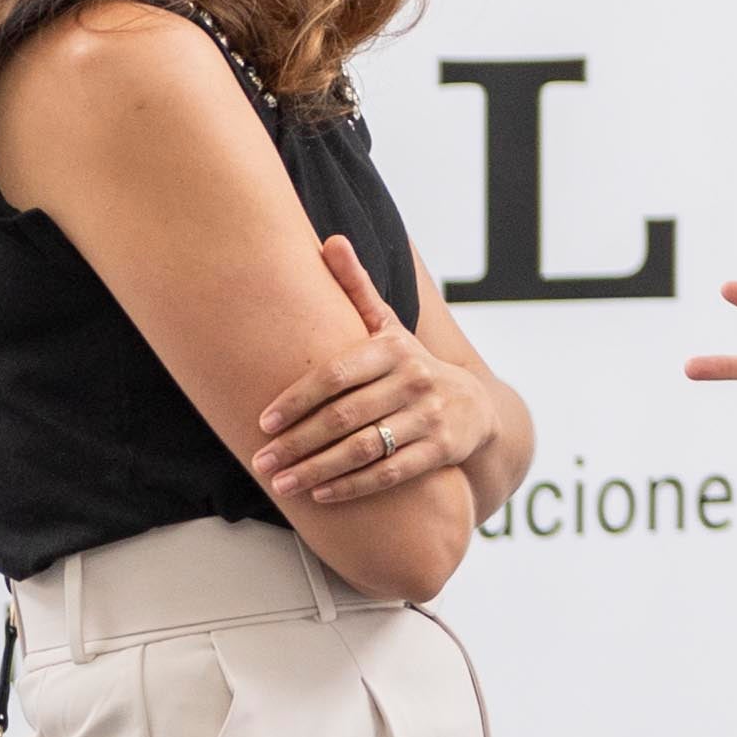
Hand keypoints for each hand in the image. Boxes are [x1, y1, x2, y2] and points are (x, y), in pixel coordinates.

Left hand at [250, 242, 493, 513]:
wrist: (476, 407)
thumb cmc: (412, 365)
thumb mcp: (389, 326)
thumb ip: (356, 289)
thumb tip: (329, 240)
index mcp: (393, 348)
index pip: (337, 374)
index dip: (298, 399)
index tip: (264, 421)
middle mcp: (415, 380)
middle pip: (345, 416)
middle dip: (297, 442)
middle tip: (261, 460)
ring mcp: (430, 417)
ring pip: (364, 448)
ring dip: (317, 470)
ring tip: (280, 483)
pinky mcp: (441, 451)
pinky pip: (390, 473)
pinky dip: (353, 486)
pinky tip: (320, 496)